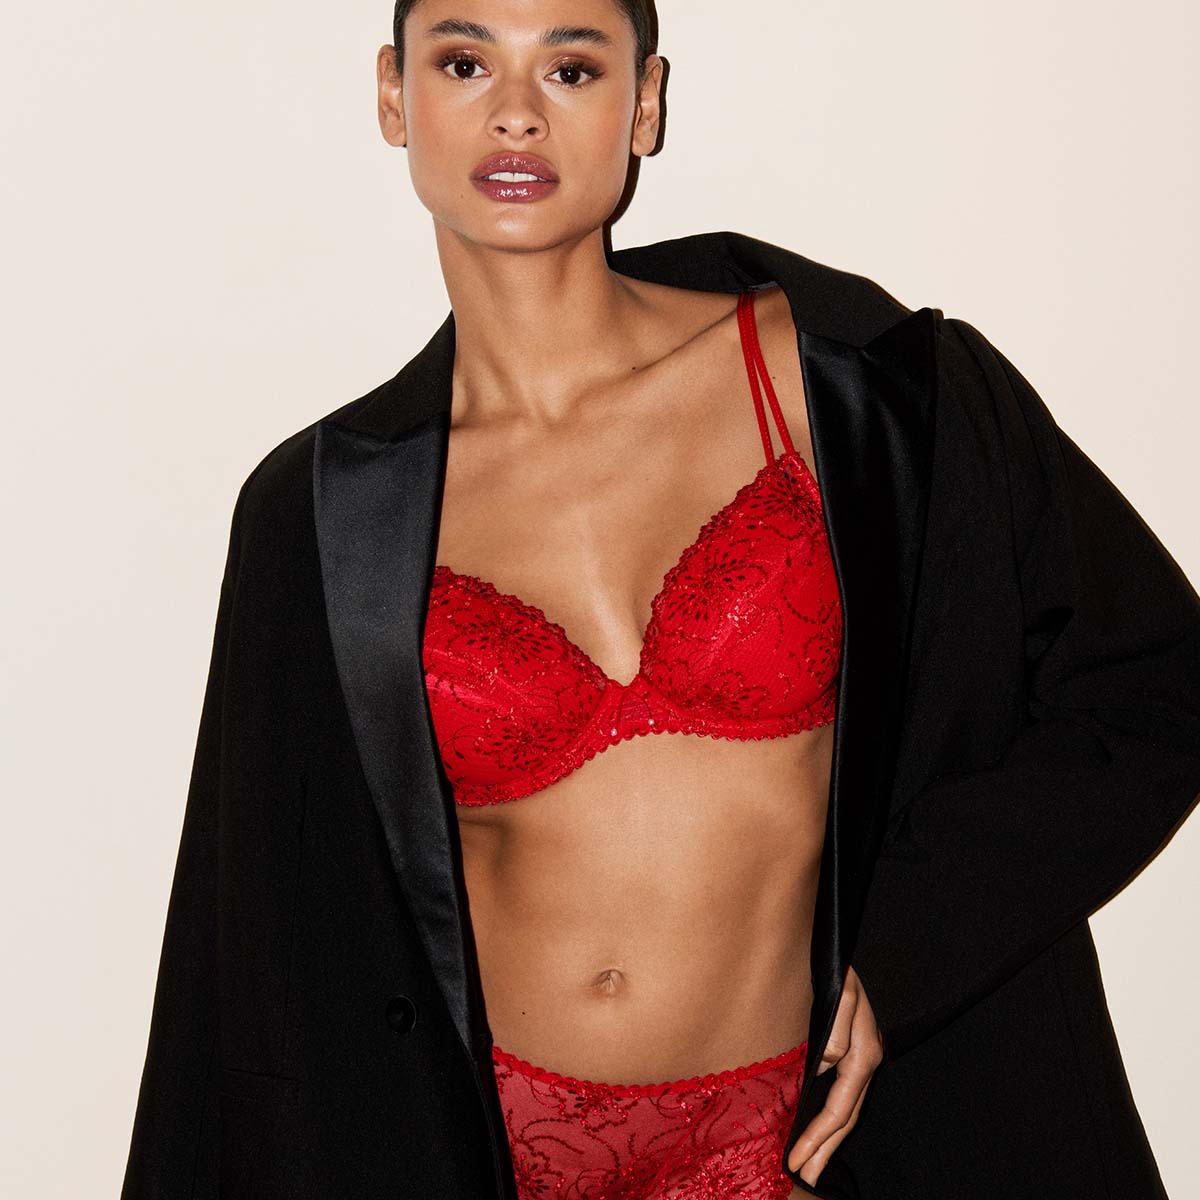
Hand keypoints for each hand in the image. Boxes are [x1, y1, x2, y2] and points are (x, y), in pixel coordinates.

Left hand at [786, 965, 884, 1187]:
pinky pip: (842, 1091)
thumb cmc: (841, 965)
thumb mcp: (840, 992)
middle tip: (803, 1175)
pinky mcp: (851, 1047)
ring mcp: (861, 1054)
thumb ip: (835, 1029)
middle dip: (825, 1149)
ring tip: (811, 1163)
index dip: (817, 1137)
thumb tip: (827, 1065)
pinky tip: (816, 1122)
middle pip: (847, 1116)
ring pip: (846, 1107)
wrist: (848, 943)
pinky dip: (829, 1113)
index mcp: (864, 1052)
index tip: (794, 1160)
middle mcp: (865, 1058)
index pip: (839, 1108)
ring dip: (829, 1138)